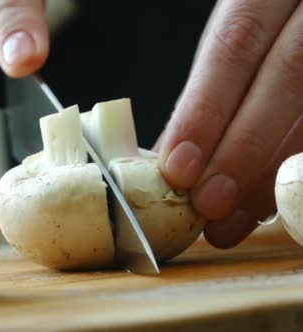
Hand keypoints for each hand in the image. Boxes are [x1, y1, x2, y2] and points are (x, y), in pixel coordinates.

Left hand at [156, 0, 302, 248]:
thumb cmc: (272, 19)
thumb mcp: (243, 27)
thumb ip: (216, 79)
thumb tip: (171, 151)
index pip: (235, 45)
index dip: (206, 108)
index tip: (179, 166)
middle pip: (285, 77)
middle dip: (242, 149)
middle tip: (208, 206)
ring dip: (274, 170)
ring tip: (235, 217)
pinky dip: (300, 162)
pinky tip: (278, 196)